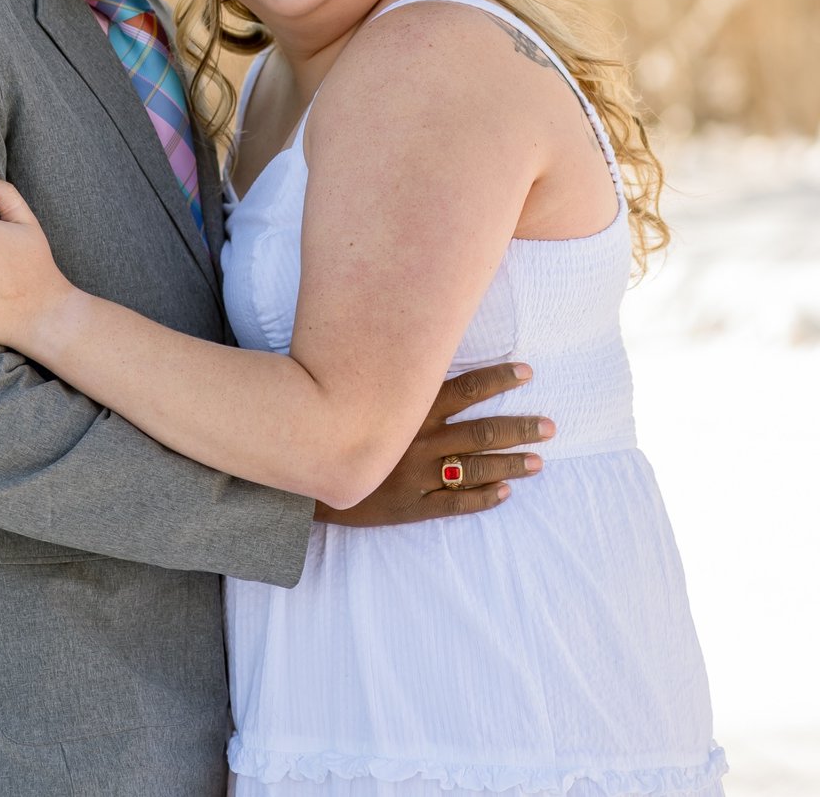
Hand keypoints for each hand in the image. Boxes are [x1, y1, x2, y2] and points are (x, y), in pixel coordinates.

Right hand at [314, 363, 553, 525]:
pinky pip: (456, 503)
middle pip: (483, 432)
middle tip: (550, 427)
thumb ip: (392, 376)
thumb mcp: (362, 390)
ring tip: (538, 461)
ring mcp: (417, 475)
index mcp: (412, 408)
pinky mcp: (411, 506)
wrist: (305, 473)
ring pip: (476, 469)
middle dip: (520, 428)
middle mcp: (420, 440)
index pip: (466, 388)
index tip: (527, 372)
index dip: (499, 379)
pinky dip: (483, 498)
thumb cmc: (332, 420)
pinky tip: (505, 493)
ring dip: (511, 464)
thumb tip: (417, 348)